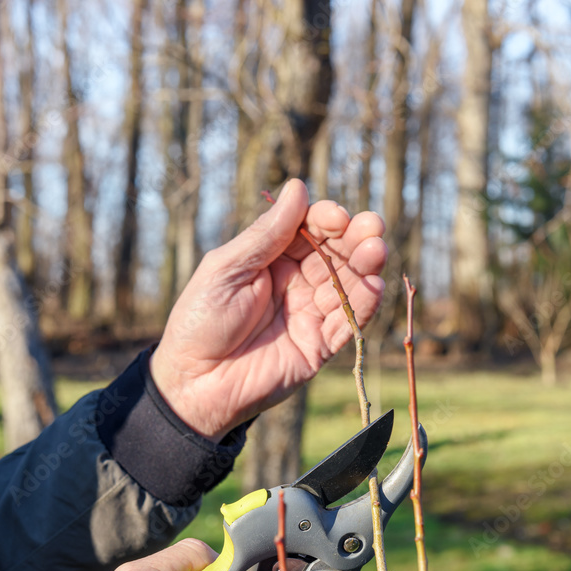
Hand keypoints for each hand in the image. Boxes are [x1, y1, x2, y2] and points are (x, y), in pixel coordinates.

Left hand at [150, 179, 386, 441]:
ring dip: (366, 266)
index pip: (309, 230)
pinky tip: (373, 285)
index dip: (327, 220)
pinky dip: (364, 305)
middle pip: (335, 254)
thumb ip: (266, 234)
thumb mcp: (227, 269)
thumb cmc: (200, 321)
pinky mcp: (319, 347)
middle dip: (356, 238)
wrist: (195, 382)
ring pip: (348, 285)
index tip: (337, 216)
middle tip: (372, 227)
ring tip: (376, 250)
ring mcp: (309, 315)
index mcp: (270, 259)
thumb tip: (298, 188)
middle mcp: (295, 283)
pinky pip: (349, 324)